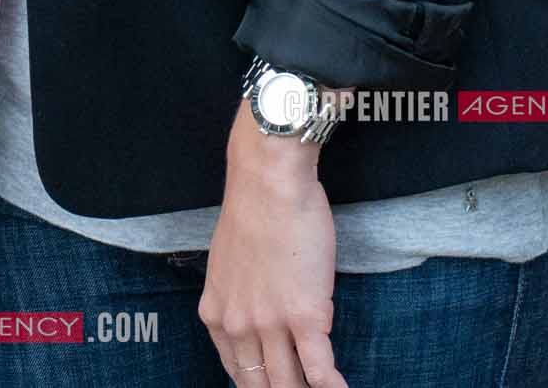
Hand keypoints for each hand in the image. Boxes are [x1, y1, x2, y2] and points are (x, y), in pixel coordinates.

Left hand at [200, 112, 346, 387]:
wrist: (269, 179)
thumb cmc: (254, 210)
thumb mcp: (228, 262)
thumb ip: (237, 297)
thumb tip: (255, 318)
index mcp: (216, 313)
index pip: (236, 373)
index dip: (257, 386)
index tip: (271, 386)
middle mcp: (238, 326)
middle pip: (260, 385)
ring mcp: (270, 325)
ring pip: (288, 384)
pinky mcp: (305, 317)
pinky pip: (319, 370)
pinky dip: (331, 386)